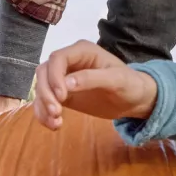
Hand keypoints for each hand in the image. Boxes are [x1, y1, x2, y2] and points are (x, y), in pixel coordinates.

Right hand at [32, 40, 157, 130]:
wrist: (135, 100)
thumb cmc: (130, 84)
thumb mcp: (116, 80)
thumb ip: (92, 79)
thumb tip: (66, 85)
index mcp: (82, 51)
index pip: (57, 59)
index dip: (54, 77)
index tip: (62, 97)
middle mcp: (69, 62)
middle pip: (44, 72)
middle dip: (46, 93)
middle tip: (56, 112)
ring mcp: (63, 78)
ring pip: (41, 87)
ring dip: (43, 105)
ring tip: (56, 123)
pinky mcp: (62, 95)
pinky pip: (45, 101)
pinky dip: (44, 113)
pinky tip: (54, 125)